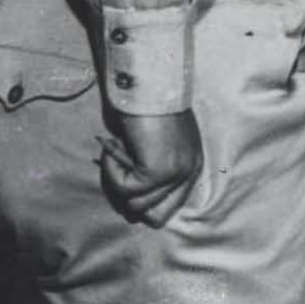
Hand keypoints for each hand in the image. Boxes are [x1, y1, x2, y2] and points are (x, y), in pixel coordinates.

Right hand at [100, 108, 203, 226]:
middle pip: (155, 218)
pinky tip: (114, 147)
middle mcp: (189, 173)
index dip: (142, 204)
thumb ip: (150, 173)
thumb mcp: (154, 147)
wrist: (146, 85)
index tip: (126, 181)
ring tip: (119, 152)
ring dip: (118, 181)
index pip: (167, 210)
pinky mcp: (160, 171)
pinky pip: (125, 189)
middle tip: (120, 171)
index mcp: (192, 167)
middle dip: (130, 200)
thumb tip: (132, 212)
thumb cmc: (145, 110)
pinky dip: (112, 170)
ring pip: (135, 206)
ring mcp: (177, 173)